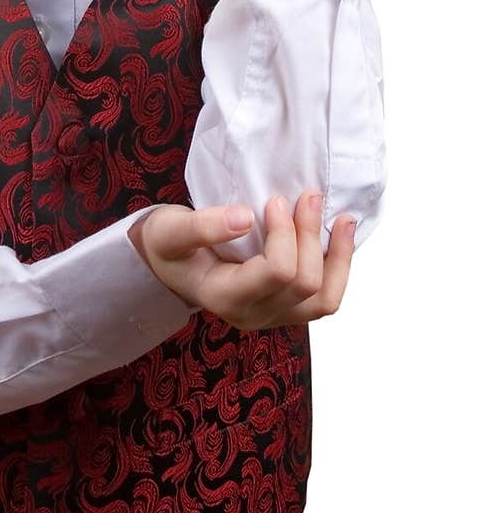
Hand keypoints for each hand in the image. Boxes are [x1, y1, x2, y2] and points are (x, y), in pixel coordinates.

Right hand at [129, 191, 355, 330]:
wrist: (170, 263)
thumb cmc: (169, 243)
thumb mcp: (171, 229)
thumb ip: (201, 225)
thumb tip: (245, 217)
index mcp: (224, 298)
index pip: (275, 273)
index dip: (285, 234)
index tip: (275, 200)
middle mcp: (253, 315)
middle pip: (303, 284)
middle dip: (310, 235)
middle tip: (308, 196)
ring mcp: (272, 316)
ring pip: (323, 300)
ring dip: (337, 257)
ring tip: (343, 219)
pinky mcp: (286, 308)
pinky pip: (324, 299)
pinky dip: (338, 268)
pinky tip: (341, 237)